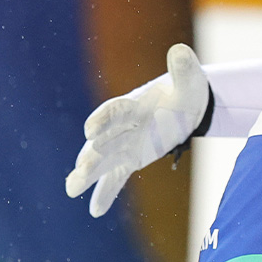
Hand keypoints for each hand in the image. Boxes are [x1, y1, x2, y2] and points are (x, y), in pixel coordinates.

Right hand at [65, 43, 209, 216]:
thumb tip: (180, 50)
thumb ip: (184, 69)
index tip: (90, 129)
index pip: (115, 111)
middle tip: (82, 168)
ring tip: (72, 189)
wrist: (186, 106)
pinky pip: (116, 178)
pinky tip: (94, 211)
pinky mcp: (131, 159)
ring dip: (89, 174)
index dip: (103, 119)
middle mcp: (123, 126)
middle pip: (104, 140)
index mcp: (134, 104)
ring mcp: (125, 144)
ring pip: (103, 161)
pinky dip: (106, 193)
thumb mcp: (190, 80)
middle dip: (93, 154)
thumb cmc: (185, 90)